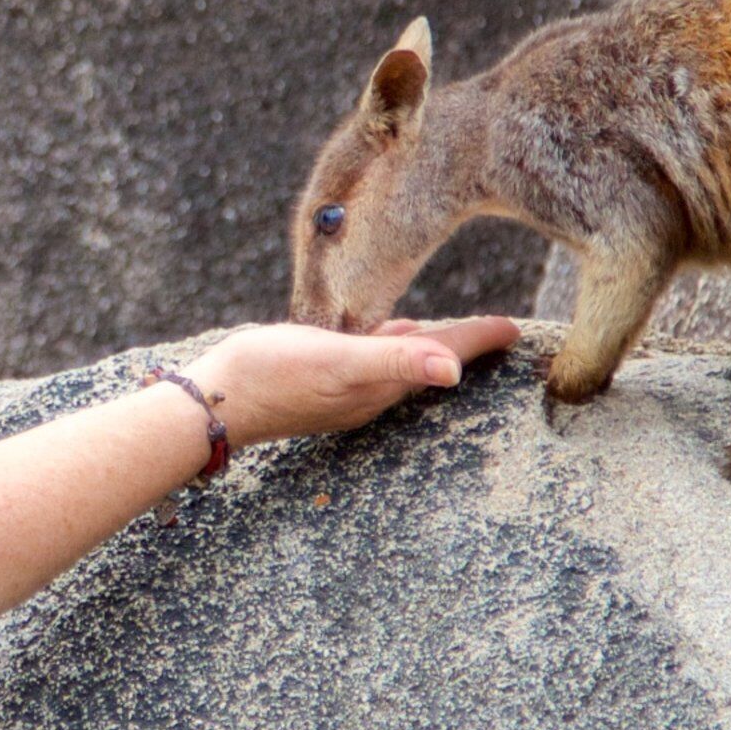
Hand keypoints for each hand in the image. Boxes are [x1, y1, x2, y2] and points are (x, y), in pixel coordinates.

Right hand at [179, 317, 517, 447]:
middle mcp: (372, 390)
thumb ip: (397, 359)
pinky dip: (395, 346)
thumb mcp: (339, 361)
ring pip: (406, 363)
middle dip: (467, 346)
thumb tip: (454, 372)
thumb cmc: (272, 376)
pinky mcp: (322, 381)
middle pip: (433, 363)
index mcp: (384, 382)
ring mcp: (347, 388)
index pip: (447, 357)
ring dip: (434, 348)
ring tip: (458, 336)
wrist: (213, 401)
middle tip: (501, 332)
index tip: (517, 328)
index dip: (481, 340)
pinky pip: (374, 362)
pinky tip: (392, 334)